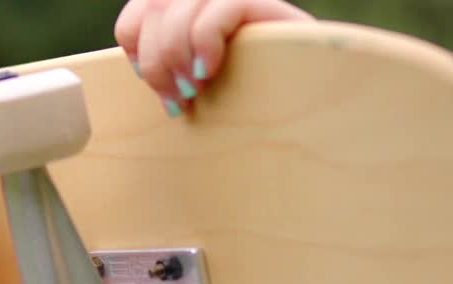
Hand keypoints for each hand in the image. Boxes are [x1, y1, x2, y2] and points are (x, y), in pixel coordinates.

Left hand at [114, 0, 313, 116]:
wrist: (317, 104)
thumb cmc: (253, 103)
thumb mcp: (200, 86)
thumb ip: (172, 70)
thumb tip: (140, 71)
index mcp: (192, 10)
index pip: (139, 9)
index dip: (135, 44)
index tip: (147, 79)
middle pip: (154, 6)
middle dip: (156, 61)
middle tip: (175, 100)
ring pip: (179, 7)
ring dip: (176, 57)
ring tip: (194, 91)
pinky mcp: (265, 3)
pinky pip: (220, 7)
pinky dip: (205, 41)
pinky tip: (210, 71)